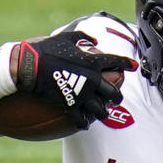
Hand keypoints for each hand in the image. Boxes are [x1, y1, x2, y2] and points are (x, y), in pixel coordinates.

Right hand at [16, 31, 137, 128]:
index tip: (134, 66)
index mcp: (93, 62)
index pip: (116, 62)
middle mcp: (92, 80)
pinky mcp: (69, 105)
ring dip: (103, 113)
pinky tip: (84, 125)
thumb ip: (82, 38)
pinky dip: (83, 123)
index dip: (127, 64)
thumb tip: (94, 40)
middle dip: (117, 97)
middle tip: (116, 99)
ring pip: (101, 110)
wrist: (28, 66)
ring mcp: (82, 95)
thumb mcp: (66, 37)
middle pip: (113, 93)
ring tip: (103, 113)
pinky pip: (81, 119)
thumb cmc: (45, 49)